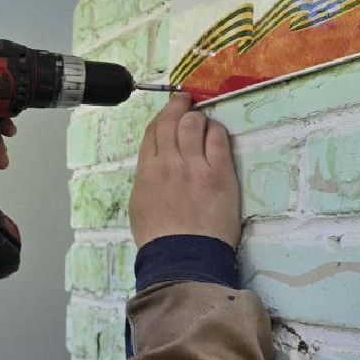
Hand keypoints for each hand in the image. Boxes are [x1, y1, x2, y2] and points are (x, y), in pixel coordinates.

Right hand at [129, 93, 240, 248]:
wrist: (183, 257)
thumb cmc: (159, 238)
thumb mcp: (140, 204)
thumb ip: (148, 178)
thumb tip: (157, 163)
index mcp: (146, 171)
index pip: (153, 132)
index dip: (162, 115)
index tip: (170, 109)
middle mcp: (168, 163)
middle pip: (172, 122)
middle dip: (179, 107)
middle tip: (186, 102)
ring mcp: (195, 166)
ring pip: (194, 124)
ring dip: (198, 117)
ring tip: (203, 119)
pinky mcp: (219, 173)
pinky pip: (218, 139)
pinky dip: (216, 130)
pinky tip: (217, 132)